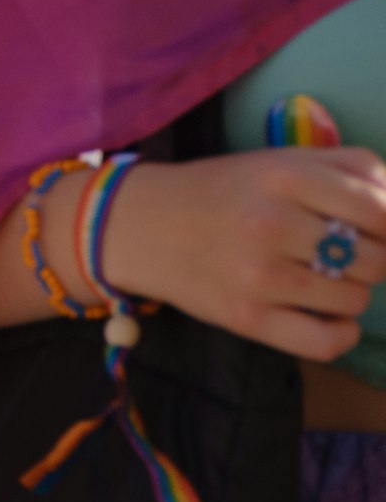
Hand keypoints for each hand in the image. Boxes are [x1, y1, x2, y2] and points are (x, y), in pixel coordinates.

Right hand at [98, 146, 385, 360]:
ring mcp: (259, 275)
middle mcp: (272, 223)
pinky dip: (341, 333)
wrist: (140, 224)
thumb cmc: (223, 190)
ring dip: (350, 292)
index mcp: (284, 176)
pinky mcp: (247, 318)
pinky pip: (327, 341)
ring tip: (321, 279)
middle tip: (341, 254)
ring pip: (355, 300)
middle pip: (376, 260)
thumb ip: (350, 169)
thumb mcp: (281, 160)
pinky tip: (326, 316)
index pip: (380, 210)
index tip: (376, 230)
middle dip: (371, 260)